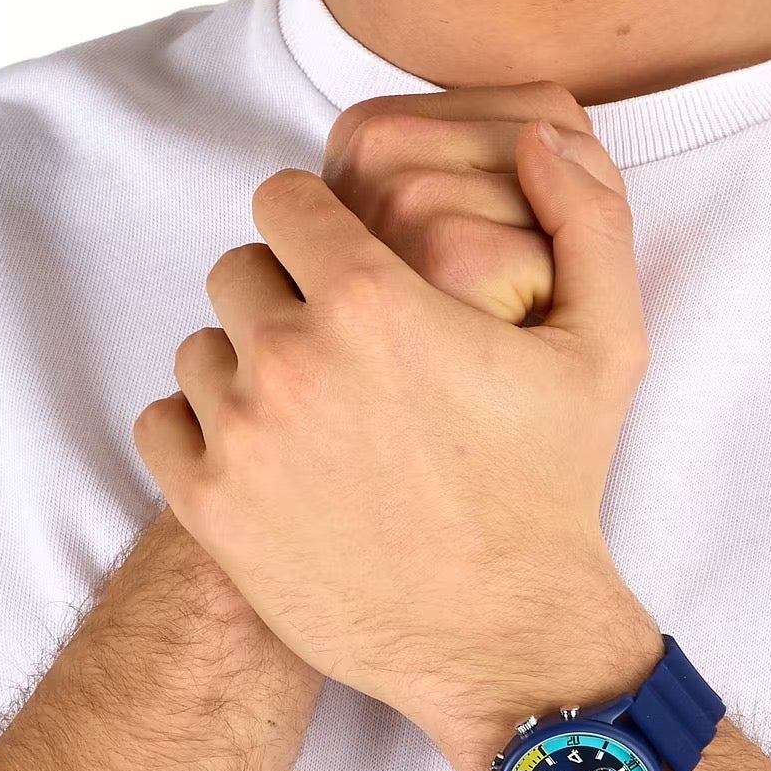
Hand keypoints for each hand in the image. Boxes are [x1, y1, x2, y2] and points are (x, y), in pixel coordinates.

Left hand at [133, 83, 654, 769]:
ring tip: (312, 409)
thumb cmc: (553, 487)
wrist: (504, 635)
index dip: (314, 223)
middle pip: (237, 269)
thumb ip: (587, 218)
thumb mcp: (607, 345)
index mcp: (374, 300)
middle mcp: (293, 357)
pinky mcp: (211, 507)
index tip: (344, 262)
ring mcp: (243, 436)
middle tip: (338, 346)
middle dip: (281, 290)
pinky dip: (202, 427)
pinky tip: (266, 452)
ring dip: (245, 363)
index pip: (281, 199)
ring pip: (201, 347)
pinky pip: (163, 420)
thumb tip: (548, 135)